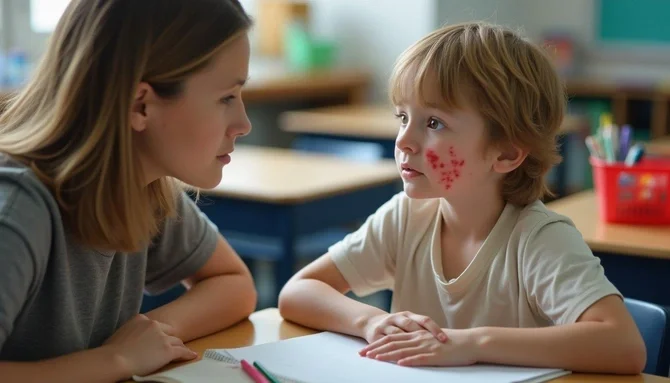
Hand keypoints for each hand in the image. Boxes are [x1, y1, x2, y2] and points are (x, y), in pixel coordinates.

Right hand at [102, 314, 197, 376]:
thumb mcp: (119, 333)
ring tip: (184, 351)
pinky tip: (192, 355)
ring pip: (177, 341)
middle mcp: (154, 325)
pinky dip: (188, 354)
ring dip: (179, 347)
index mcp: (141, 319)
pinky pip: (182, 351)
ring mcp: (162, 337)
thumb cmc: (110, 351)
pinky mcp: (168, 350)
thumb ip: (129, 332)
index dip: (159, 333)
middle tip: (173, 345)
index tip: (161, 338)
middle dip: (170, 339)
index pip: (156, 325)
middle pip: (168, 331)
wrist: (114, 359)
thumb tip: (127, 338)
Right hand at [359, 311, 446, 345]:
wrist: (370, 322)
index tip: (445, 339)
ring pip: (396, 335)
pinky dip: (389, 350)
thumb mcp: (408, 324)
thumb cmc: (396, 326)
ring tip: (415, 351)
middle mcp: (397, 318)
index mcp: (408, 315)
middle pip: (410, 324)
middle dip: (421, 335)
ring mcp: (386, 325)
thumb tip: (444, 339)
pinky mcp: (375, 334)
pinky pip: (384, 343)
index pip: (423, 320)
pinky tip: (394, 357)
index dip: (434, 329)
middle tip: (433, 344)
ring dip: (405, 344)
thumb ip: (421, 330)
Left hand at [359, 329, 477, 366]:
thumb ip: (417, 343)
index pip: (392, 339)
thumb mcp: (430, 340)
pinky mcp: (436, 355)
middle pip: (393, 343)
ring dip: (387, 355)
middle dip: (376, 349)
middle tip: (362, 355)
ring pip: (403, 350)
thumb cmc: (451, 343)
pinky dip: (409, 361)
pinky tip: (400, 364)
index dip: (377, 344)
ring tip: (374, 359)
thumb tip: (404, 352)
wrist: (471, 342)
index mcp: (417, 335)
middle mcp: (419, 339)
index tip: (365, 351)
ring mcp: (427, 346)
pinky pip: (420, 358)